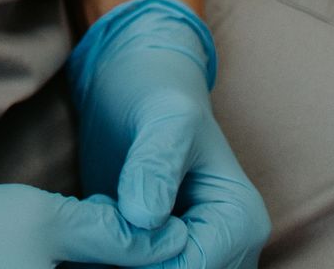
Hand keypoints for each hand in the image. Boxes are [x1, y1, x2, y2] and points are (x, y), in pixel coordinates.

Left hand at [67, 0, 270, 268]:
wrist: (139, 82)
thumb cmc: (157, 88)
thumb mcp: (163, 115)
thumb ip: (156, 163)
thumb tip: (143, 218)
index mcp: (240, 221)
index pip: (189, 268)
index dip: (140, 254)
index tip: (100, 217)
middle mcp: (231, 250)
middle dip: (125, 257)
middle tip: (92, 212)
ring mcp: (201, 255)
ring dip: (116, 257)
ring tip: (94, 212)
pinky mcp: (170, 255)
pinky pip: (139, 268)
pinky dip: (113, 257)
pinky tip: (93, 225)